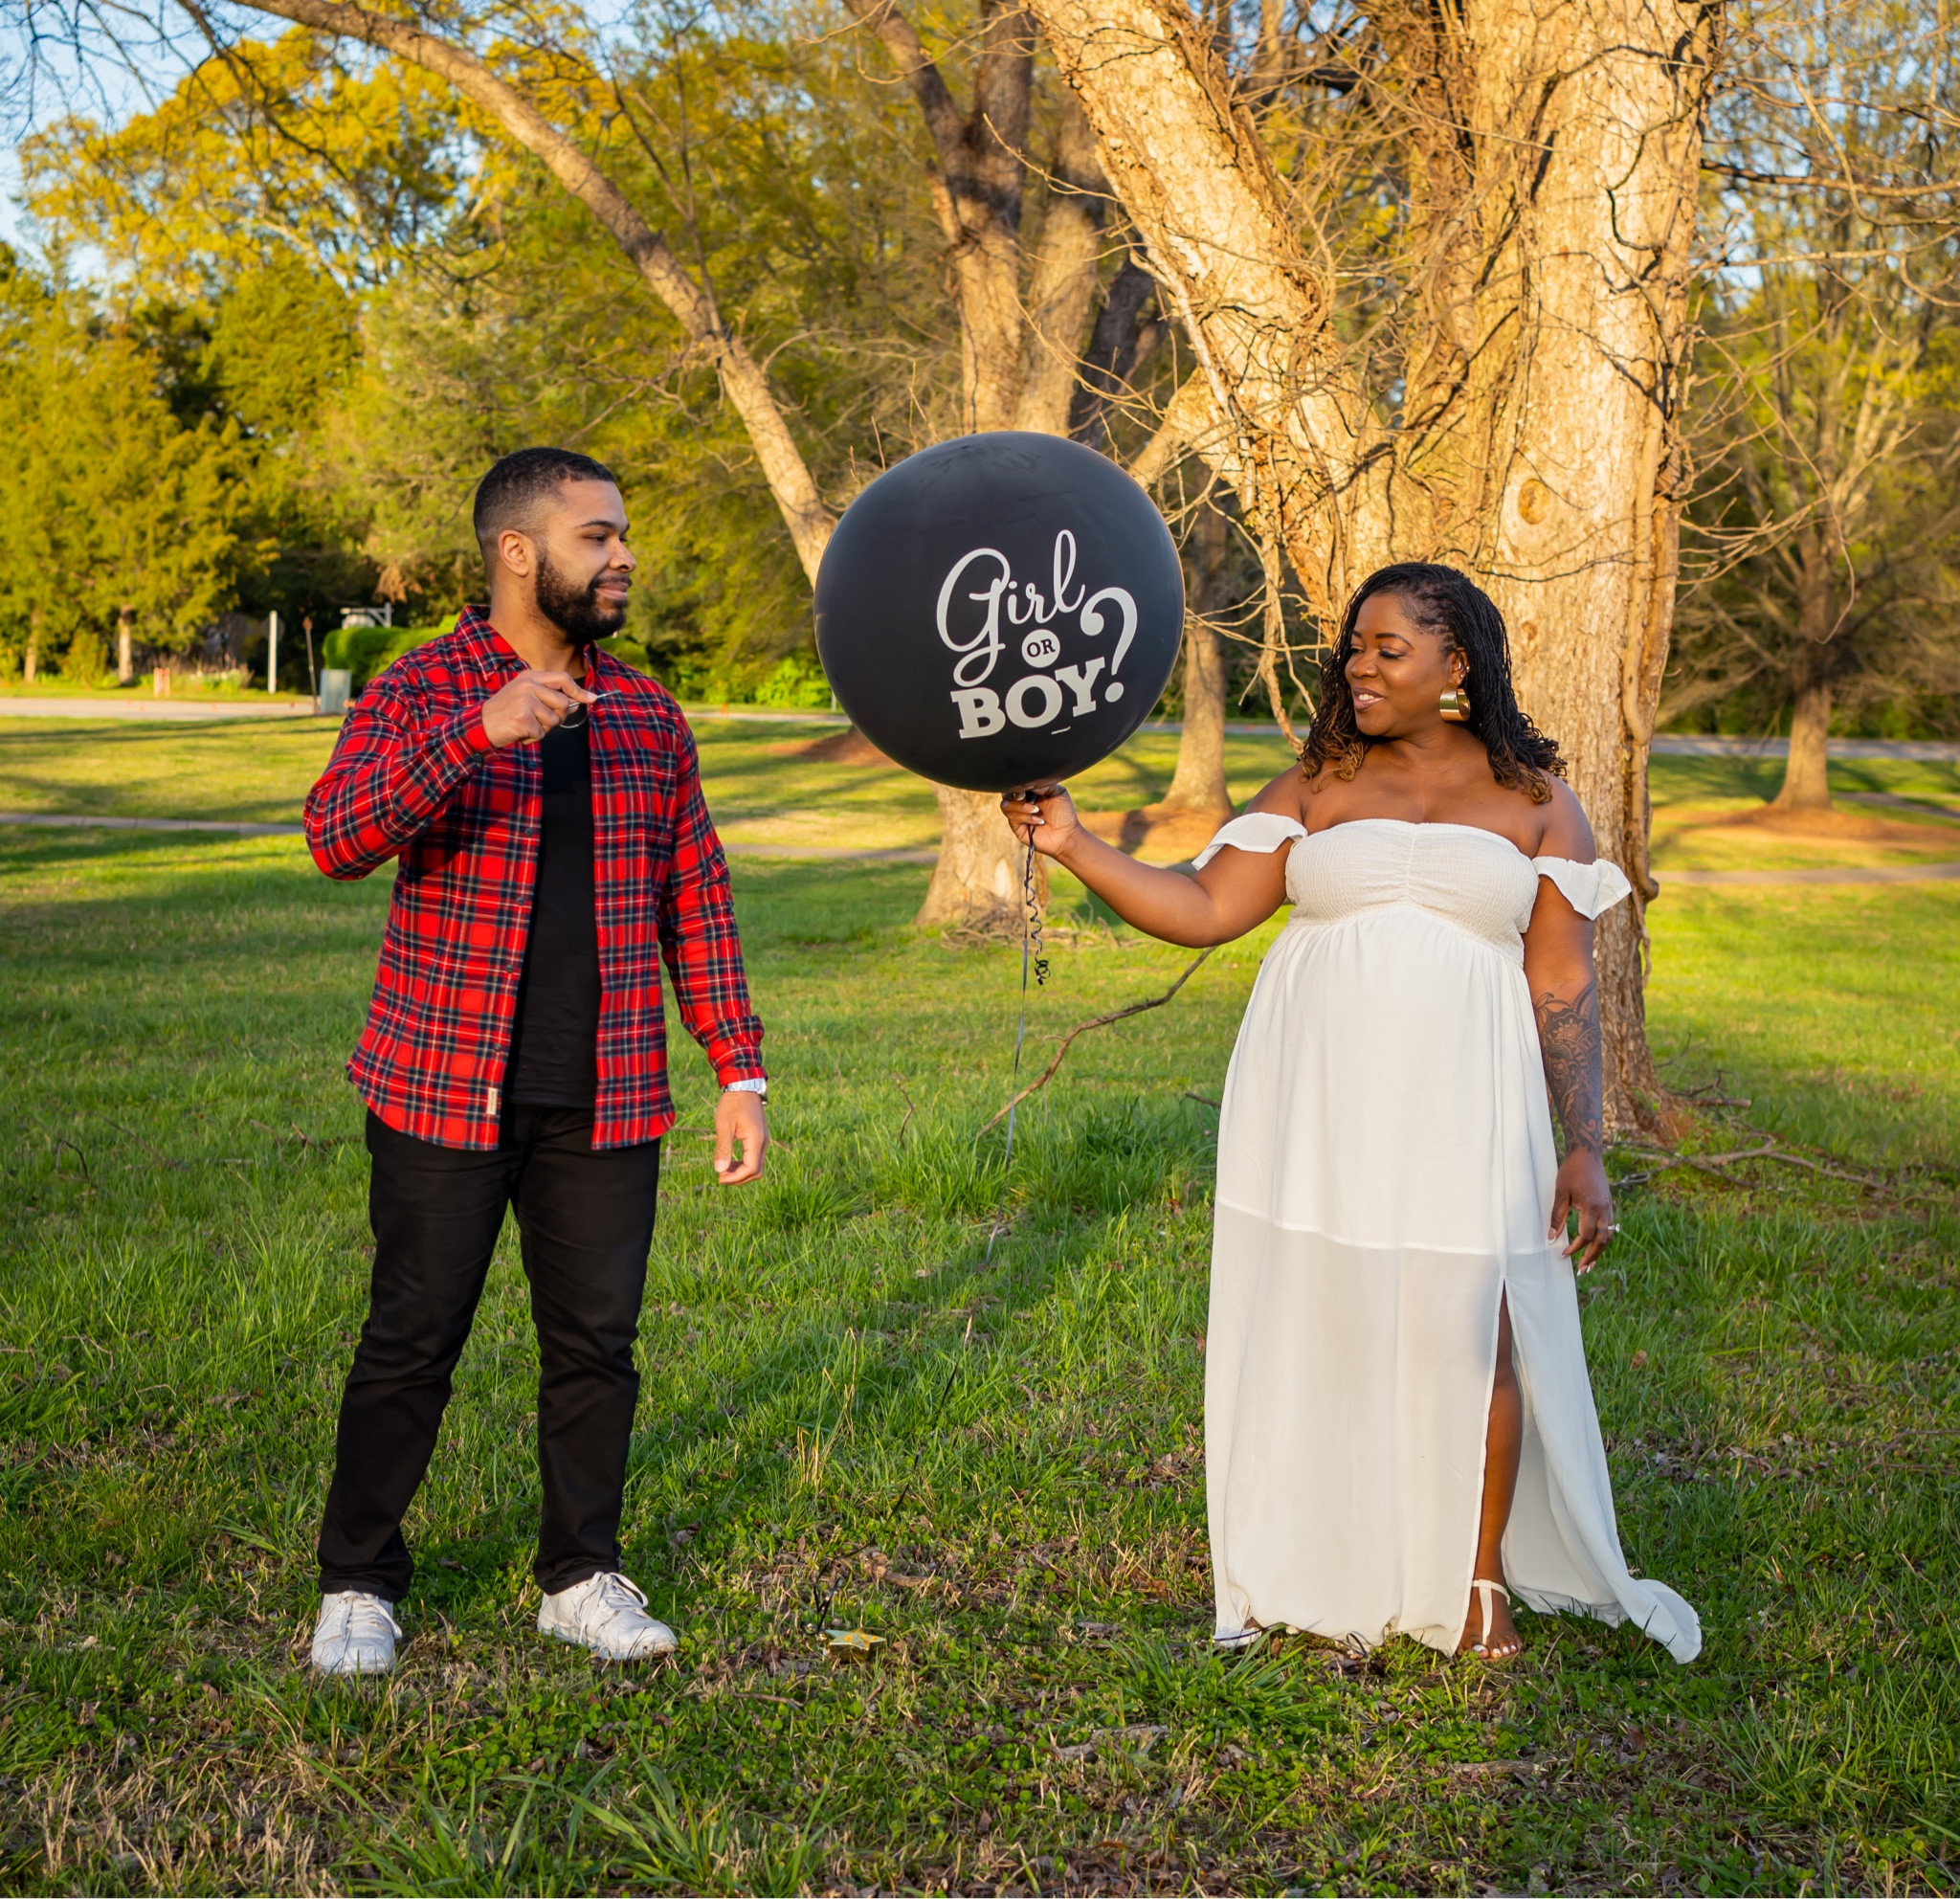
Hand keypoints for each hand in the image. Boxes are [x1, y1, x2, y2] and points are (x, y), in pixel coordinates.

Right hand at [480, 670, 597, 747]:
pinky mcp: (522, 718)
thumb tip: (577, 703)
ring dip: (543, 729)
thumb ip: (549, 697)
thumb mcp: (526, 696)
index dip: (579, 691)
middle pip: (563, 703)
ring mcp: (525, 700)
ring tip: (525, 725)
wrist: (480, 724)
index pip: (562, 679)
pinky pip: (541, 733)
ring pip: (553, 720)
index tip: (592, 699)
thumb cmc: (506, 712)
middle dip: (557, 717)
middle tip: (538, 720)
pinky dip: (532, 737)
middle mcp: (528, 685)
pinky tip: (519, 732)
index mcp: (530, 676)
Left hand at [713, 1089, 767, 1184]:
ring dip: (741, 1173)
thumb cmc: (732, 1104)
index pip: (750, 1169)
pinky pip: (755, 1158)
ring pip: (757, 1167)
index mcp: (756, 1140)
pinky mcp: (760, 1138)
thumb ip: (723, 1148)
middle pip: (756, 1172)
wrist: (743, 1087)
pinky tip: (731, 1161)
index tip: (719, 1177)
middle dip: (739, 1178)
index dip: (735, 1177)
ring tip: (724, 1170)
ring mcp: (763, 1141)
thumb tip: (719, 1170)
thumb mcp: (724, 1125)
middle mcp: (763, 1143)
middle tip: (720, 1176)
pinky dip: (744, 1165)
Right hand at [1000, 783, 1081, 861]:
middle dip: (1014, 794)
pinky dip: (1026, 817)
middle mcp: (1022, 803)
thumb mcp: (1058, 792)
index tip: (1026, 786)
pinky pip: (1012, 818)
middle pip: (1006, 794)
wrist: (1067, 834)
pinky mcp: (1017, 828)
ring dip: (1021, 806)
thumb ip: (1045, 784)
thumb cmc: (1064, 814)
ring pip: (1005, 805)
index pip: (1016, 785)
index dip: (1018, 784)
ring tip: (1036, 810)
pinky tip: (1038, 820)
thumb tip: (1029, 783)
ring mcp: (1018, 816)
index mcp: (1030, 793)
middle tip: (1025, 796)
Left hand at [1549, 1149, 1614, 1270]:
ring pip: (1608, 1236)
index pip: (1585, 1236)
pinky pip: (1609, 1228)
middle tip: (1582, 1270)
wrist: (1587, 1155)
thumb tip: (1551, 1237)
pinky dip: (1603, 1240)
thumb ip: (1557, 1216)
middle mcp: (1604, 1210)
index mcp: (1592, 1207)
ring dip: (1599, 1251)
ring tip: (1590, 1264)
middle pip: (1601, 1241)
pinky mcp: (1609, 1205)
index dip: (1575, 1248)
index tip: (1563, 1255)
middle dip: (1591, 1257)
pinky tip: (1595, 1247)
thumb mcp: (1560, 1193)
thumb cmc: (1571, 1172)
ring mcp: (1609, 1208)